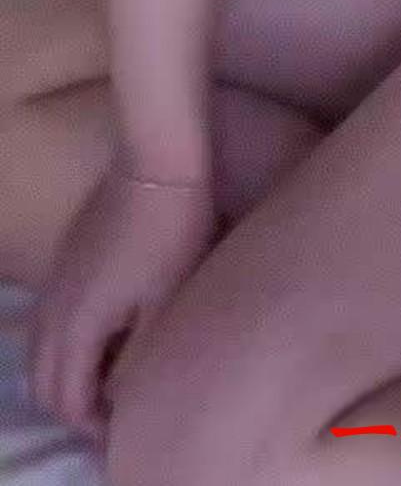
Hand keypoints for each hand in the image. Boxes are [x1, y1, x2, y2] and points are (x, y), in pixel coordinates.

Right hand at [28, 161, 218, 447]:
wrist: (158, 162)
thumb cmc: (172, 234)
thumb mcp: (164, 304)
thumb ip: (138, 359)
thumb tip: (121, 395)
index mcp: (76, 326)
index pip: (67, 400)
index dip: (93, 426)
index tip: (125, 428)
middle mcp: (53, 308)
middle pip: (42, 383)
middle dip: (73, 406)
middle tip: (114, 411)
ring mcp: (55, 280)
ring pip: (39, 350)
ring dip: (65, 373)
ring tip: (108, 376)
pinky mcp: (65, 258)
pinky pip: (47, 319)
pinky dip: (64, 343)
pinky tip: (103, 334)